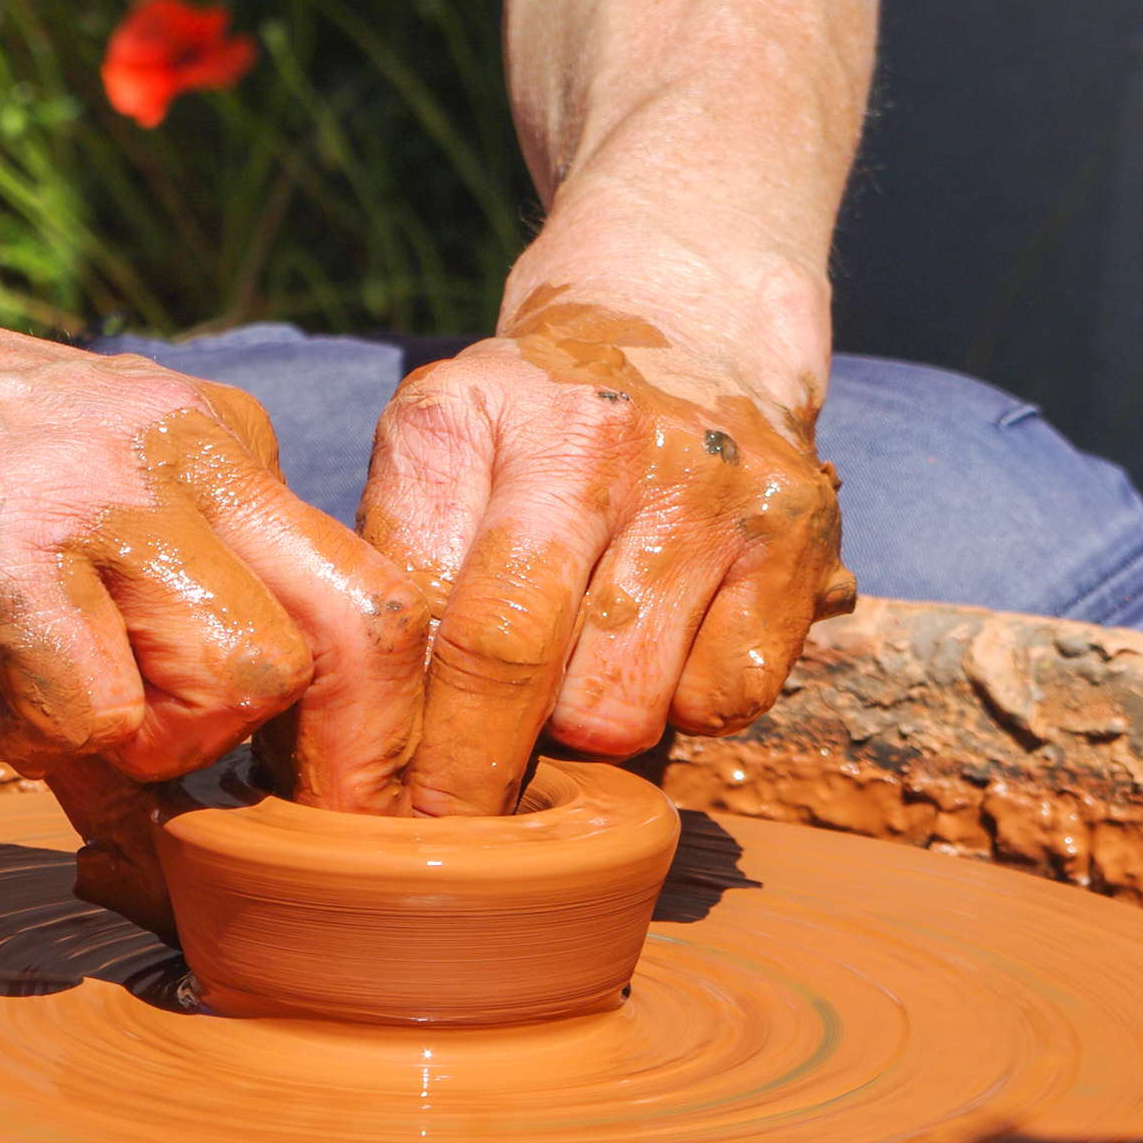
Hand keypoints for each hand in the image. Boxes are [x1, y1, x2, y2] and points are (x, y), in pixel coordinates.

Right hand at [0, 292, 427, 923]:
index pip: (368, 600)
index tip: (294, 796)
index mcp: (219, 447)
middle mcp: (193, 451)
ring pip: (253, 676)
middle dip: (323, 757)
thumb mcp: (41, 548)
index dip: (348, 723)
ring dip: (162, 741)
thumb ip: (131, 659)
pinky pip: (104, 714)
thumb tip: (176, 835)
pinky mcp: (10, 551)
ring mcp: (108, 492)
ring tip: (48, 701)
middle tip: (232, 813)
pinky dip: (46, 741)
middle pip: (367, 632)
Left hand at [358, 287, 852, 816]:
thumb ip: (392, 564)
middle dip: (471, 774)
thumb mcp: (436, 449)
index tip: (368, 810)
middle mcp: (595, 437)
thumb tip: (343, 734)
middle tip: (452, 818)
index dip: (390, 734)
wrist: (687, 324)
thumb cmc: (532, 424)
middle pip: (515, 665)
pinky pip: (724, 703)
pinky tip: (663, 651)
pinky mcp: (798, 539)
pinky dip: (687, 707)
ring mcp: (707, 488)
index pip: (420, 612)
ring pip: (621, 710)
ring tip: (574, 676)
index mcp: (473, 414)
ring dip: (586, 728)